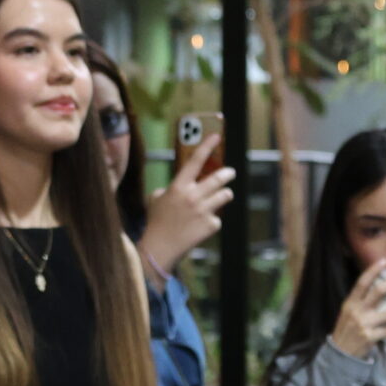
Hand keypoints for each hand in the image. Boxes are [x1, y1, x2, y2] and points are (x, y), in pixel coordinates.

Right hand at [138, 136, 235, 279]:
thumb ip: (167, 190)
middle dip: (228, 174)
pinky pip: (218, 218)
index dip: (207, 146)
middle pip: (219, 178)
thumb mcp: (156, 199)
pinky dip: (212, 221)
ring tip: (222, 197)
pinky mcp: (211, 225)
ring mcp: (203, 210)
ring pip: (225, 196)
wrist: (160, 248)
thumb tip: (175, 189)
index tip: (216, 137)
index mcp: (178, 186)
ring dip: (225, 195)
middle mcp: (193, 196)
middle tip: (230, 173)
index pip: (195, 161)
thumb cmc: (155, 223)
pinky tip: (202, 227)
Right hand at [328, 259, 385, 360]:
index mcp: (351, 303)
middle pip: (378, 292)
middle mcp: (357, 311)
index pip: (362, 282)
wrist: (340, 352)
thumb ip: (360, 302)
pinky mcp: (370, 337)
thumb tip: (379, 290)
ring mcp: (364, 324)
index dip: (373, 270)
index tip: (384, 260)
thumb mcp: (348, 313)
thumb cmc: (346, 330)